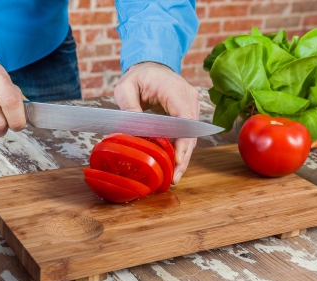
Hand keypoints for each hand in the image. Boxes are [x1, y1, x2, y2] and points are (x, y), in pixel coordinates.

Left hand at [113, 62, 199, 183]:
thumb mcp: (125, 88)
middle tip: (173, 178)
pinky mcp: (189, 113)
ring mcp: (191, 105)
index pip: (184, 120)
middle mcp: (188, 98)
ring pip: (191, 136)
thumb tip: (133, 130)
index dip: (182, 143)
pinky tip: (173, 164)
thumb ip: (129, 107)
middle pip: (191, 133)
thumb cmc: (138, 76)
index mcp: (174, 90)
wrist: (152, 65)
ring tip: (173, 176)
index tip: (176, 161)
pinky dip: (180, 149)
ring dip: (183, 156)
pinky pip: (186, 134)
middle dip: (183, 157)